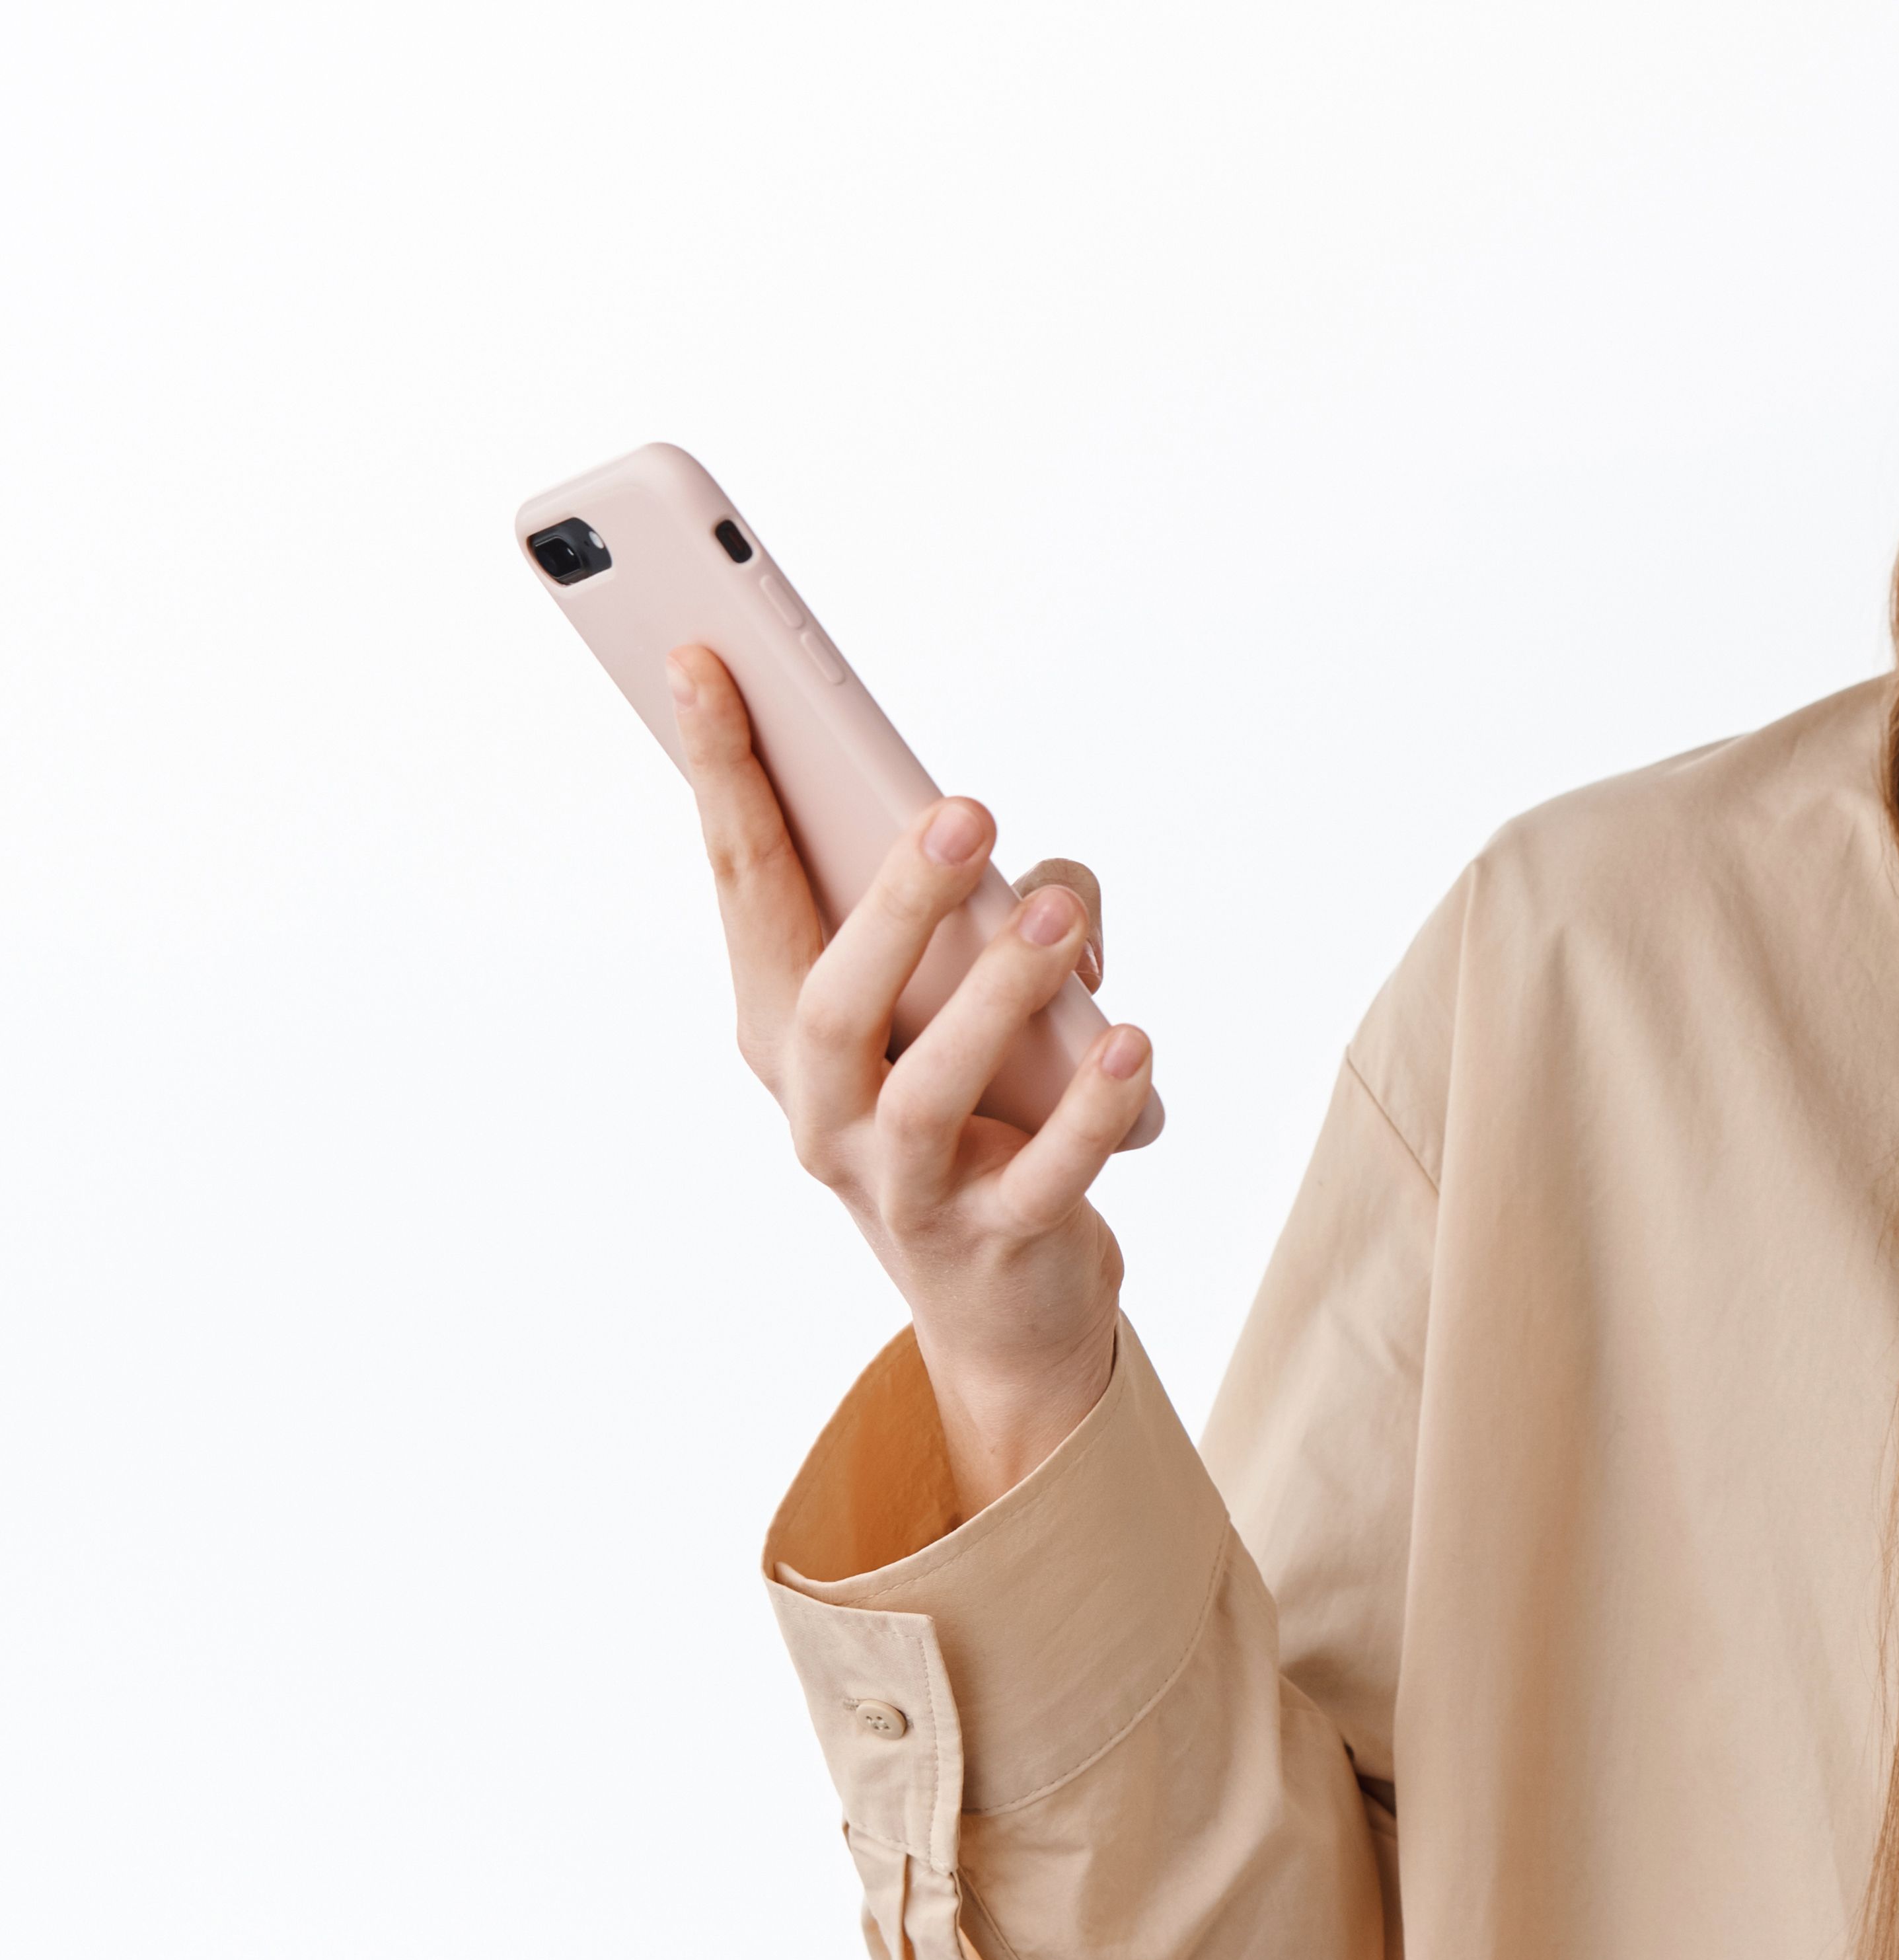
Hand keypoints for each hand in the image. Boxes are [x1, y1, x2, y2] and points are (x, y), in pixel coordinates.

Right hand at [671, 643, 1154, 1509]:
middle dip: (892, 902)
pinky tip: (1134, 1042)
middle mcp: (822, 1110)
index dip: (721, 777)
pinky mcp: (996, 1240)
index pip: (746, 889)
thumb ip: (989, 921)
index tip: (704, 661)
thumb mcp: (957, 1000)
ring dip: (995, 995)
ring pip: (926, 1091)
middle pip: (831, 1001)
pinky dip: (1091, 1108)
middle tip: (966, 807)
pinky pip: (1045, 1172)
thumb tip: (1046, 886)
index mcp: (787, 1028)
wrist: (1003, 1298)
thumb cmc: (974, 1104)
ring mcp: (902, 1186)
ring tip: (1058, 916)